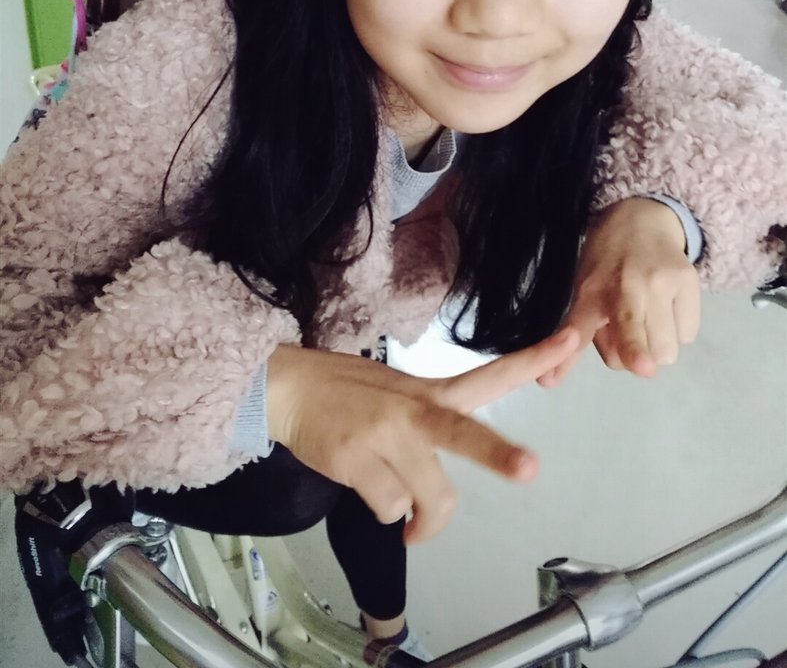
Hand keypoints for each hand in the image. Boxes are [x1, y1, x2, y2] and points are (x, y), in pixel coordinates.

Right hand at [267, 328, 578, 543]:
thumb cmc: (346, 393)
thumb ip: (430, 425)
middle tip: (529, 469)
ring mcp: (384, 436)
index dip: (533, 360)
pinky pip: (389, 508)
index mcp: (430, 392)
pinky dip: (384, 512)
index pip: (490, 375)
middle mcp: (413, 412)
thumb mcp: (398, 393)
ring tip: (410, 519)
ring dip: (421, 520)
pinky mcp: (356, 461)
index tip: (570, 341)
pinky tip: (366, 487)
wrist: (287, 387)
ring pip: (428, 497)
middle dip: (499, 455)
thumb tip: (438, 486)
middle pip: (464, 436)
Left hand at [538, 198, 699, 386]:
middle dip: (636, 357)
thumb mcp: (582, 293)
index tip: (629, 366)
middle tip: (630, 337)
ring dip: (657, 345)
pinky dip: (677, 330)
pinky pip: (687, 334)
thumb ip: (574, 339)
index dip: (603, 348)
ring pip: (666, 351)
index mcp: (590, 292)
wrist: (641, 217)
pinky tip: (666, 306)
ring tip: (648, 318)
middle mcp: (625, 285)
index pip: (586, 326)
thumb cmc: (606, 264)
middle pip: (639, 348)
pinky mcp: (688, 280)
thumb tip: (548, 382)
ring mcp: (660, 281)